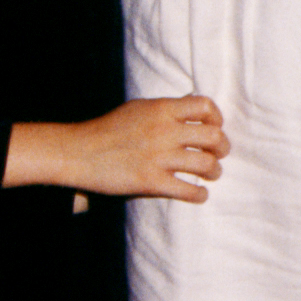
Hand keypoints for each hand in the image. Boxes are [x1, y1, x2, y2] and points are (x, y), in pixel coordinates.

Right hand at [74, 95, 227, 199]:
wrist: (78, 152)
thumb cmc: (107, 129)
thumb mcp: (138, 108)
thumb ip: (165, 109)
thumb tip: (192, 109)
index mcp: (162, 109)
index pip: (205, 106)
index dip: (217, 118)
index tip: (215, 127)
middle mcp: (165, 131)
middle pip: (213, 137)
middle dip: (222, 148)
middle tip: (219, 155)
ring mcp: (159, 157)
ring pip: (207, 164)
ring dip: (215, 171)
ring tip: (212, 174)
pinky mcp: (151, 181)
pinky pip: (189, 190)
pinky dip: (199, 194)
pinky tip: (199, 194)